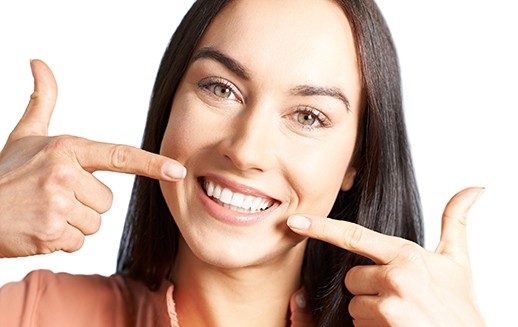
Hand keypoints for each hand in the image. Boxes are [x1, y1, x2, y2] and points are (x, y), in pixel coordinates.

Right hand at [0, 60, 185, 257]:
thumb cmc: (6, 174)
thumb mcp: (24, 135)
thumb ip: (42, 101)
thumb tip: (39, 63)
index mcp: (66, 149)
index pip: (119, 156)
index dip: (152, 163)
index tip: (177, 170)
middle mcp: (64, 174)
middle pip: (107, 201)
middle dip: (86, 204)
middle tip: (54, 198)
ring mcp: (57, 205)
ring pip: (94, 223)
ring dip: (74, 224)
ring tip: (45, 212)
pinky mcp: (50, 233)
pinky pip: (79, 242)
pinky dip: (62, 241)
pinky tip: (40, 229)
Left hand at [287, 187, 486, 325]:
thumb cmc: (460, 306)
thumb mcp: (458, 262)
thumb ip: (455, 222)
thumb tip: (474, 188)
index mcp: (407, 254)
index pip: (354, 235)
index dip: (321, 227)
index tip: (295, 221)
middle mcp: (396, 276)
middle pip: (351, 279)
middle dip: (366, 289)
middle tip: (398, 298)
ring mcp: (390, 303)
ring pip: (354, 304)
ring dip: (371, 312)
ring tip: (401, 315)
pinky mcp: (386, 323)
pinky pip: (359, 324)